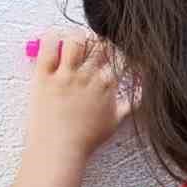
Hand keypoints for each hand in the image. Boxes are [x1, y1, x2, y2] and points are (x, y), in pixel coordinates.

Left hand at [25, 32, 134, 159]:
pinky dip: (53, 37)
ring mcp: (65, 75)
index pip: (119, 57)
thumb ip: (130, 105)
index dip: (119, 51)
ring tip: (75, 41)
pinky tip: (56, 37)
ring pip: (77, 41)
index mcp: (107, 85)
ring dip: (78, 36)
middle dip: (100, 41)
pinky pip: (49, 48)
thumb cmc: (86, 139)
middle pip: (100, 45)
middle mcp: (88, 77)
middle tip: (94, 45)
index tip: (115, 51)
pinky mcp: (44, 76)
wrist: (59, 150)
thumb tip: (142, 97)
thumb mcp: (114, 122)